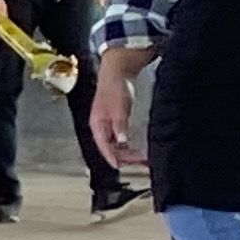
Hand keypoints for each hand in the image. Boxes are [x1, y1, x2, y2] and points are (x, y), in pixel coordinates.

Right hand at [89, 60, 141, 174]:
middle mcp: (101, 128)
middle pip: (110, 149)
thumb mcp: (119, 107)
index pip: (103, 146)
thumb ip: (120, 125)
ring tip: (142, 158)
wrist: (117, 72)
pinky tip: (138, 149)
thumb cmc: (115, 87)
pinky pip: (120, 140)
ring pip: (116, 146)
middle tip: (140, 162)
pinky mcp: (115, 123)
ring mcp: (107, 126)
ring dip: (127, 153)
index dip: (111, 157)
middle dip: (124, 157)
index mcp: (97, 125)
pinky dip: (128, 146)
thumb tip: (122, 141)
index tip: (120, 166)